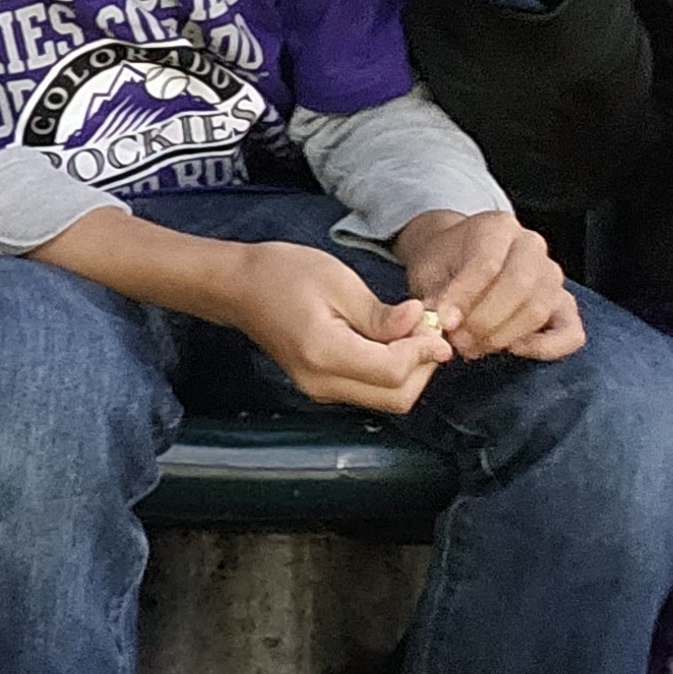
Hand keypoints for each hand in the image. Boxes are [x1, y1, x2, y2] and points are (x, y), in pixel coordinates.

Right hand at [213, 240, 452, 413]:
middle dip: (422, 367)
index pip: (393, 371)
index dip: (424, 351)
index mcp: (324, 352)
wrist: (238, 287)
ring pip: (387, 399)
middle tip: (428, 331)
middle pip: (396, 397)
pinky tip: (390, 342)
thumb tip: (421, 325)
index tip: (434, 324)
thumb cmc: (281, 274)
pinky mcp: (322, 386)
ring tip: (411, 334)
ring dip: (409, 371)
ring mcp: (319, 389)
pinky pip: (370, 391)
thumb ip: (380, 314)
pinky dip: (391, 373)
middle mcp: (321, 381)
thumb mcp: (337, 281)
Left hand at [393, 208, 583, 362]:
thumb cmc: (445, 262)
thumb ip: (434, 295)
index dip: (465, 297)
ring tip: (471, 347)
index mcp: (497, 227)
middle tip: (457, 341)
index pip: (488, 263)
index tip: (444, 322)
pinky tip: (514, 349)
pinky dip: (547, 348)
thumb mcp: (428, 270)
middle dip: (484, 321)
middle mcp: (532, 246)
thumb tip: (437, 325)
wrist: (459, 257)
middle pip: (518, 286)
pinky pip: (571, 333)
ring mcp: (553, 275)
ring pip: (538, 309)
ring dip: (503, 336)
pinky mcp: (565, 305)